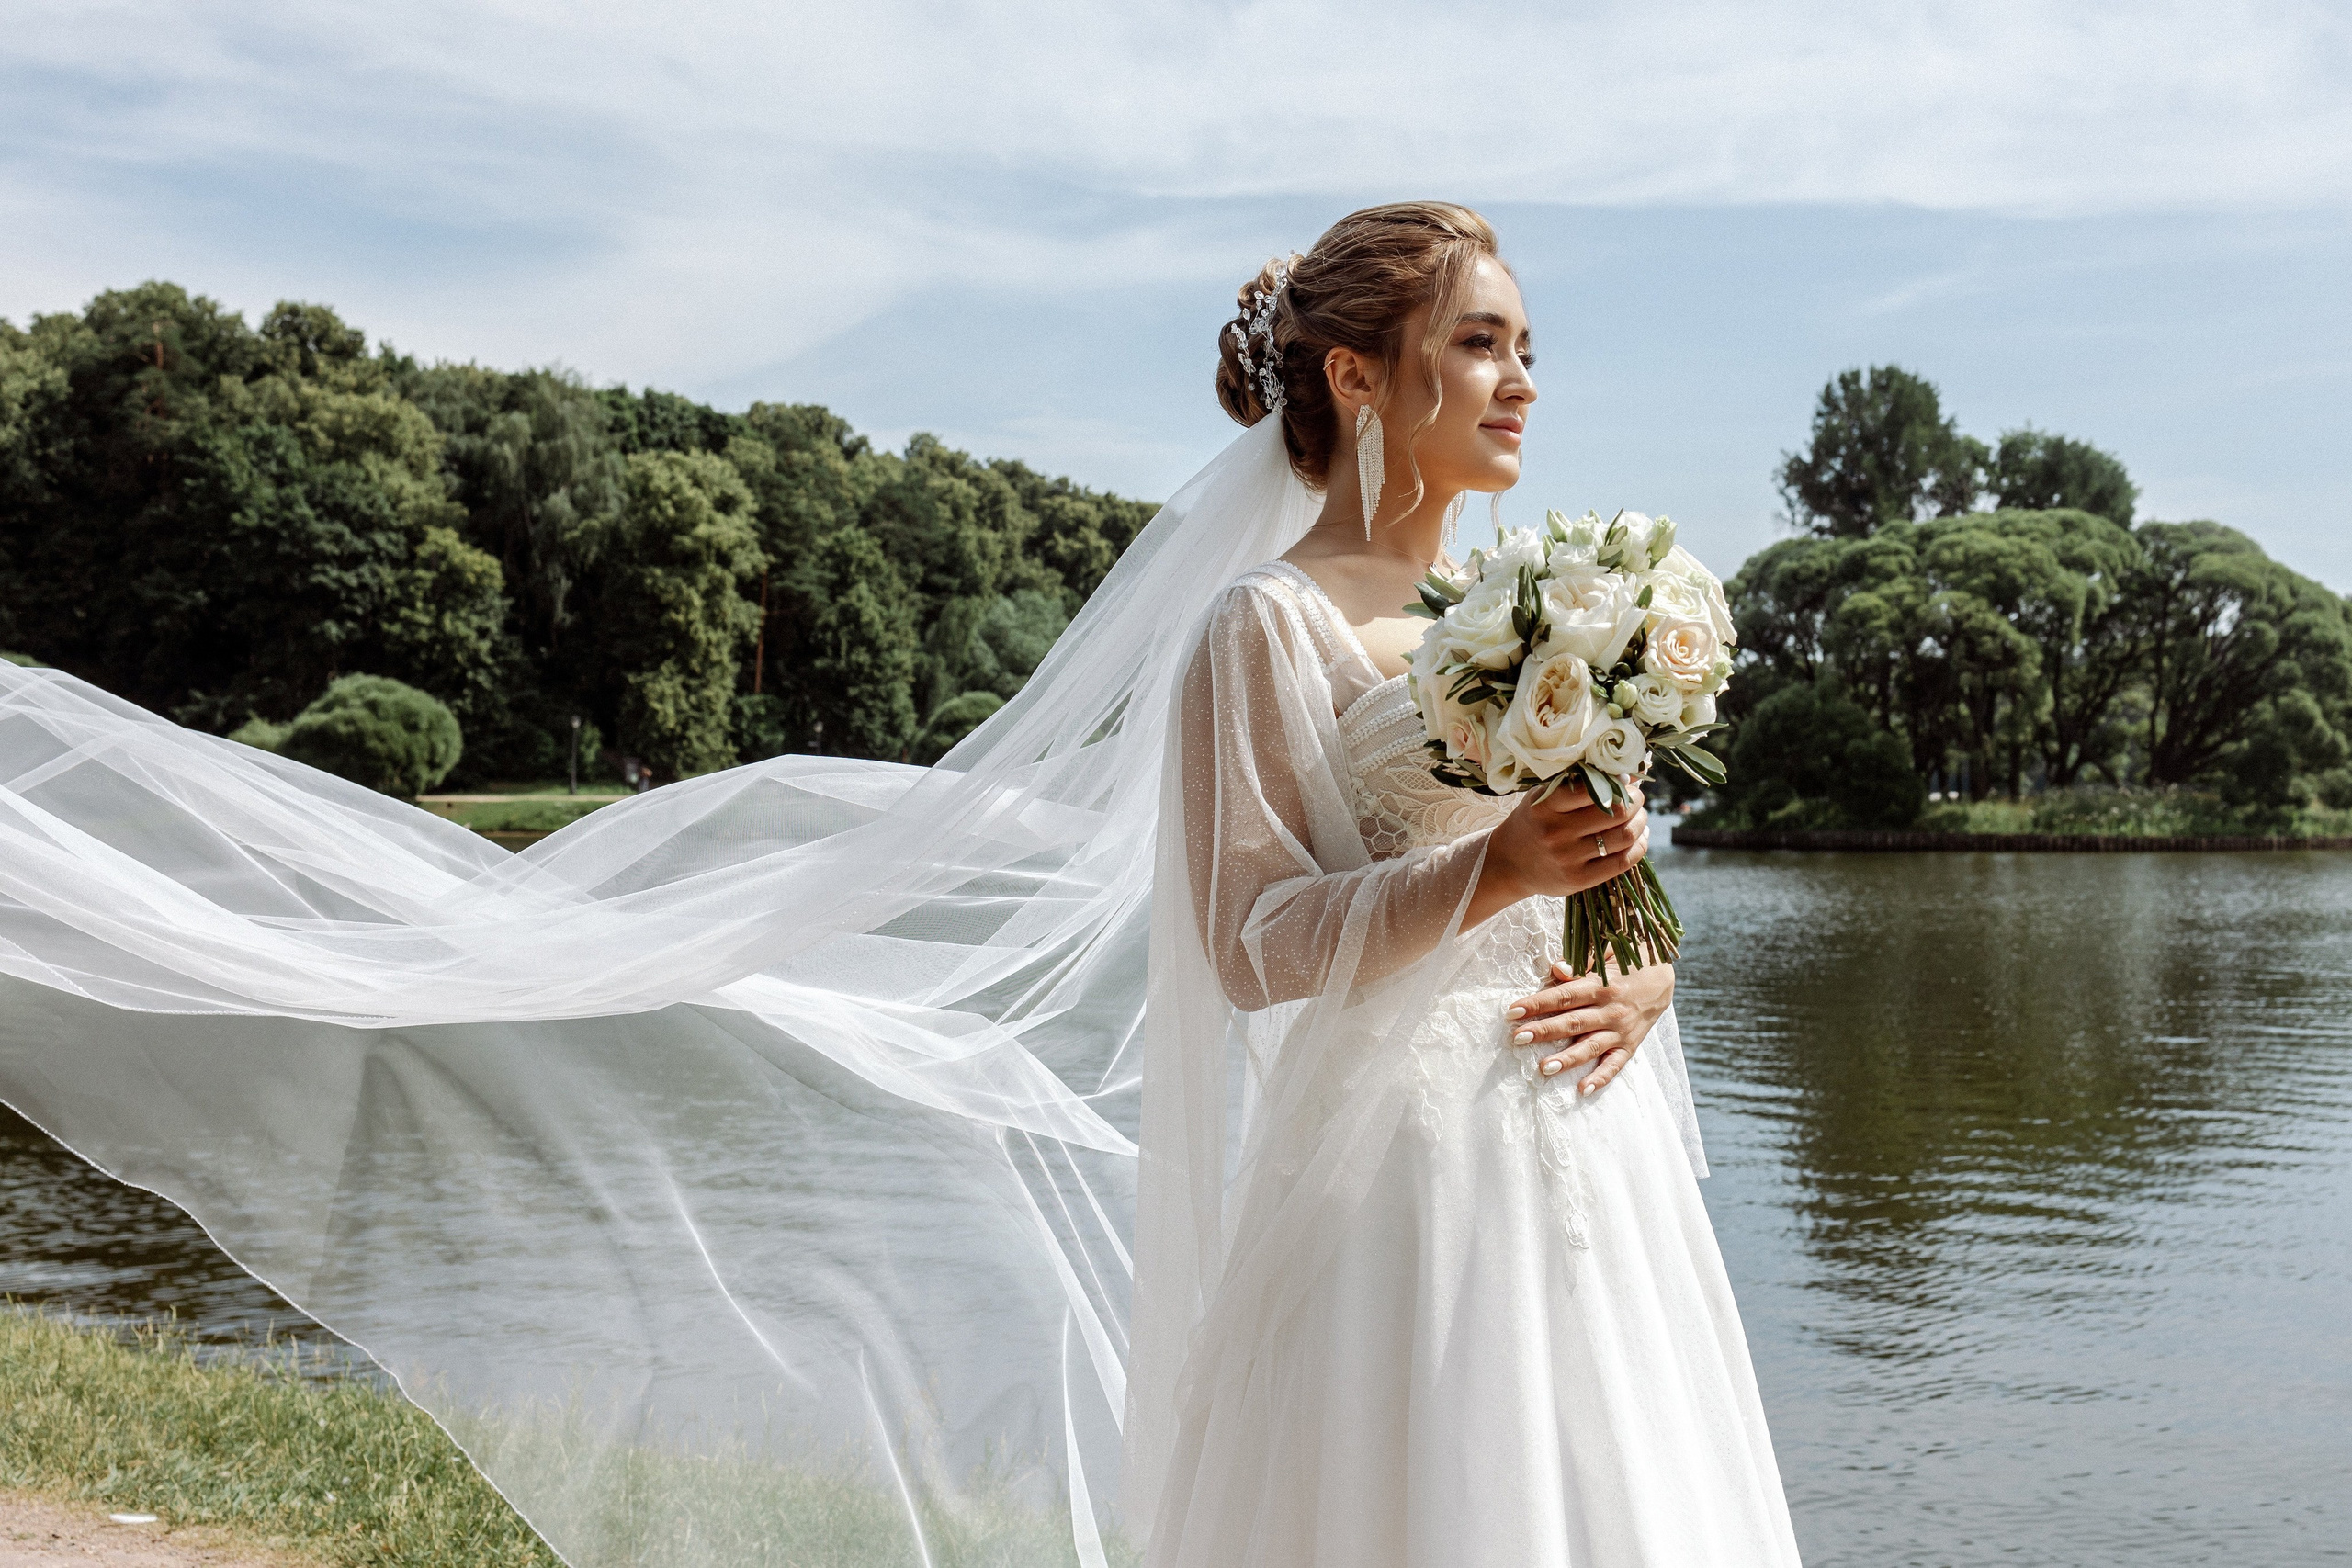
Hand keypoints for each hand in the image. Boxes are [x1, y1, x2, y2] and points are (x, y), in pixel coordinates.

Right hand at [1468, 782, 1648, 924]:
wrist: (1509, 864)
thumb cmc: (1532, 823)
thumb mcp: (1541, 798)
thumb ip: (1573, 786)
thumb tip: (1623, 777)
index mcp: (1545, 807)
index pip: (1591, 789)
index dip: (1617, 782)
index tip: (1624, 779)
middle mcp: (1556, 833)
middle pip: (1615, 812)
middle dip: (1635, 801)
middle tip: (1636, 798)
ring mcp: (1569, 859)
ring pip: (1624, 836)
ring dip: (1640, 822)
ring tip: (1639, 816)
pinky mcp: (1579, 880)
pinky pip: (1622, 862)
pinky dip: (1639, 846)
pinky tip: (1639, 837)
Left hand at [1503, 958, 1674, 1093]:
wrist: (1663, 977)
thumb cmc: (1625, 963)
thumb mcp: (1603, 955)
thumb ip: (1580, 963)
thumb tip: (1557, 970)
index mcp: (1601, 985)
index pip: (1564, 996)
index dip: (1537, 1004)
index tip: (1512, 1011)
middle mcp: (1611, 1010)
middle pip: (1572, 1023)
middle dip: (1543, 1031)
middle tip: (1517, 1038)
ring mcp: (1621, 1031)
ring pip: (1590, 1047)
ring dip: (1567, 1059)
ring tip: (1544, 1068)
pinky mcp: (1630, 1046)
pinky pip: (1615, 1065)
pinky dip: (1600, 1078)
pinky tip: (1582, 1089)